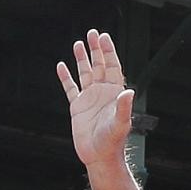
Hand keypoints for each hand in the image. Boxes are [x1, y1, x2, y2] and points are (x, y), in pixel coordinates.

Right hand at [56, 29, 133, 173]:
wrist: (99, 156)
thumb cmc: (112, 141)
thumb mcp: (120, 123)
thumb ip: (123, 107)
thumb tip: (129, 91)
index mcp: (114, 93)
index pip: (113, 67)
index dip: (109, 52)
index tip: (104, 37)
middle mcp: (102, 92)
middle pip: (99, 65)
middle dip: (95, 50)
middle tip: (92, 33)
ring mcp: (89, 98)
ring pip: (85, 73)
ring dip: (82, 59)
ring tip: (78, 43)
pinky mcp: (77, 107)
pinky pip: (70, 88)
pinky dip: (66, 77)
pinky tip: (62, 66)